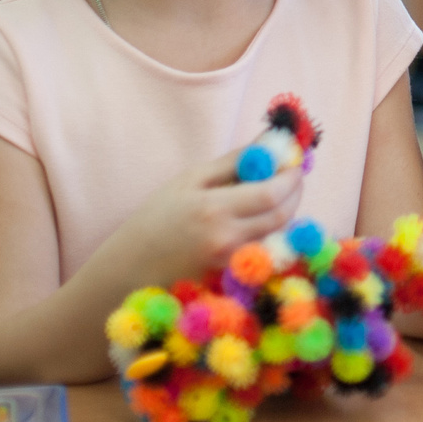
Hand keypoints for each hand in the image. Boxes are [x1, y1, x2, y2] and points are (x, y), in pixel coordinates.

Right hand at [109, 146, 304, 281]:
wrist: (127, 271)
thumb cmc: (154, 220)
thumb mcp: (188, 181)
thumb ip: (232, 163)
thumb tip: (268, 143)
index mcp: (214, 209)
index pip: (272, 194)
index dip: (291, 177)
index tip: (296, 162)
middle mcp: (228, 239)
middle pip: (282, 216)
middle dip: (295, 192)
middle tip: (293, 175)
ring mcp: (231, 263)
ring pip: (276, 233)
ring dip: (284, 210)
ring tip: (274, 192)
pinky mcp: (232, 278)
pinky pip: (263, 250)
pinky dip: (269, 231)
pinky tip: (257, 218)